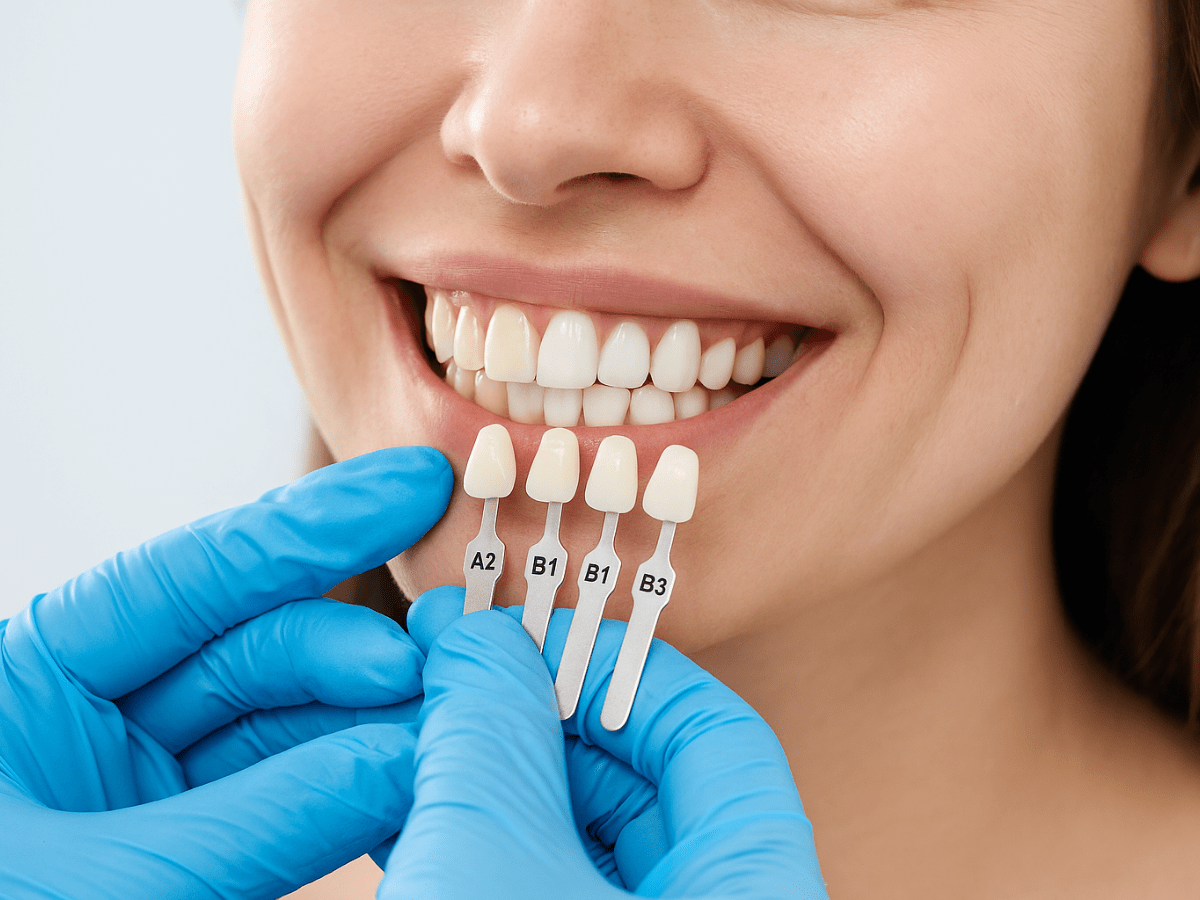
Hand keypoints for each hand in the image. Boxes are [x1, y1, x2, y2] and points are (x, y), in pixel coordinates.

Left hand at [0, 447, 451, 898]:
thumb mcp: (101, 883)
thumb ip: (261, 819)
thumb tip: (407, 755)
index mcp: (30, 682)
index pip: (189, 575)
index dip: (311, 524)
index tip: (412, 488)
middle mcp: (95, 718)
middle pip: (254, 643)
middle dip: (354, 648)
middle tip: (443, 659)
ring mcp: (151, 782)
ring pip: (287, 720)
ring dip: (370, 720)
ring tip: (442, 723)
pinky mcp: (197, 843)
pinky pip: (292, 790)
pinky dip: (356, 784)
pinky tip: (411, 771)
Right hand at [383, 585, 826, 898]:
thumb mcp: (491, 863)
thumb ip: (495, 732)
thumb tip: (479, 636)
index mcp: (751, 892)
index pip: (713, 734)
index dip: (619, 664)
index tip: (535, 630)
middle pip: (643, 785)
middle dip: (537, 720)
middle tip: (453, 670)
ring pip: (579, 842)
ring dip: (496, 779)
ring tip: (418, 728)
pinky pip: (539, 887)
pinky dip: (483, 846)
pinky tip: (411, 807)